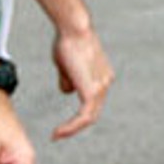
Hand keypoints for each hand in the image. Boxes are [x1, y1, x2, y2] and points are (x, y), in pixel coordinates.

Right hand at [50, 26, 114, 140]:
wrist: (73, 28)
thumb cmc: (68, 40)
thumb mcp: (67, 64)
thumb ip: (69, 79)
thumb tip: (67, 91)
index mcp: (102, 77)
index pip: (92, 102)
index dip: (78, 115)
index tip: (62, 123)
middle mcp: (105, 82)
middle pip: (93, 112)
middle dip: (75, 125)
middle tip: (58, 134)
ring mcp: (101, 86)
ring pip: (89, 116)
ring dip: (72, 128)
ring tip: (57, 134)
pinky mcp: (92, 90)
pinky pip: (84, 115)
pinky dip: (72, 126)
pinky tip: (60, 131)